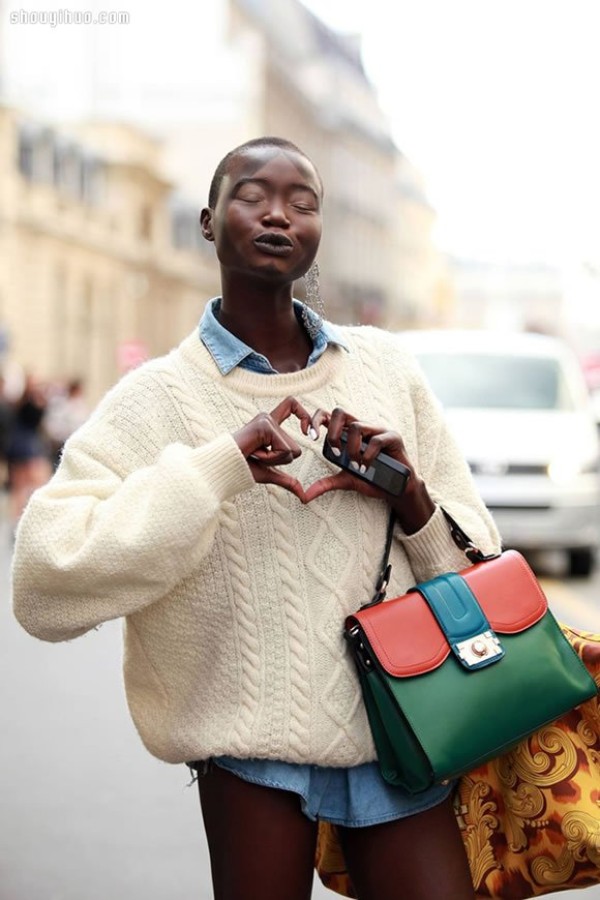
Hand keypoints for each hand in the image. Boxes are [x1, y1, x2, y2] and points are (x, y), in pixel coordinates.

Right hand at [233, 396, 311, 501]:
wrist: (224, 469)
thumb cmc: (243, 468)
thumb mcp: (269, 473)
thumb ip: (287, 480)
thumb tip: (303, 496)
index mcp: (270, 425)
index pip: (291, 405)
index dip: (305, 415)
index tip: (307, 432)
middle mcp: (268, 419)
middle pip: (296, 448)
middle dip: (280, 461)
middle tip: (259, 456)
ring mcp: (266, 421)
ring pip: (291, 450)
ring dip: (274, 460)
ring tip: (255, 453)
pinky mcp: (264, 425)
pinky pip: (283, 449)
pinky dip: (270, 458)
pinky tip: (254, 452)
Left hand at [305, 407, 434, 533]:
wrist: (397, 489)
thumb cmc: (372, 479)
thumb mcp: (346, 480)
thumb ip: (327, 483)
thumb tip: (305, 496)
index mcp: (349, 432)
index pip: (329, 415)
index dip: (316, 419)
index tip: (310, 435)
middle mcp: (363, 426)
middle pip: (340, 412)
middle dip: (332, 432)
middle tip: (335, 453)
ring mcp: (378, 429)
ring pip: (356, 426)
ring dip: (352, 449)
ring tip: (355, 465)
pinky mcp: (393, 437)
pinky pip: (376, 440)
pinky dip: (368, 456)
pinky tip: (366, 468)